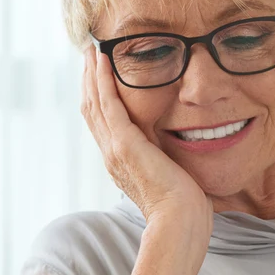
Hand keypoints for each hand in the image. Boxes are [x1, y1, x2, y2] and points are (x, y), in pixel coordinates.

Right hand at [81, 44, 211, 235]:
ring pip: (94, 104)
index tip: (99, 76)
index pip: (104, 124)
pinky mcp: (124, 145)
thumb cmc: (185, 209)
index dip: (98, 98)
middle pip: (92, 110)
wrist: (180, 223)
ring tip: (92, 51)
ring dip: (92, 75)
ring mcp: (115, 150)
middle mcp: (112, 155)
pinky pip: (107, 105)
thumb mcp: (174, 178)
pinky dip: (102, 81)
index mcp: (121, 163)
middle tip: (89, 54)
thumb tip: (181, 155)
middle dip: (89, 81)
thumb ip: (171, 162)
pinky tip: (102, 61)